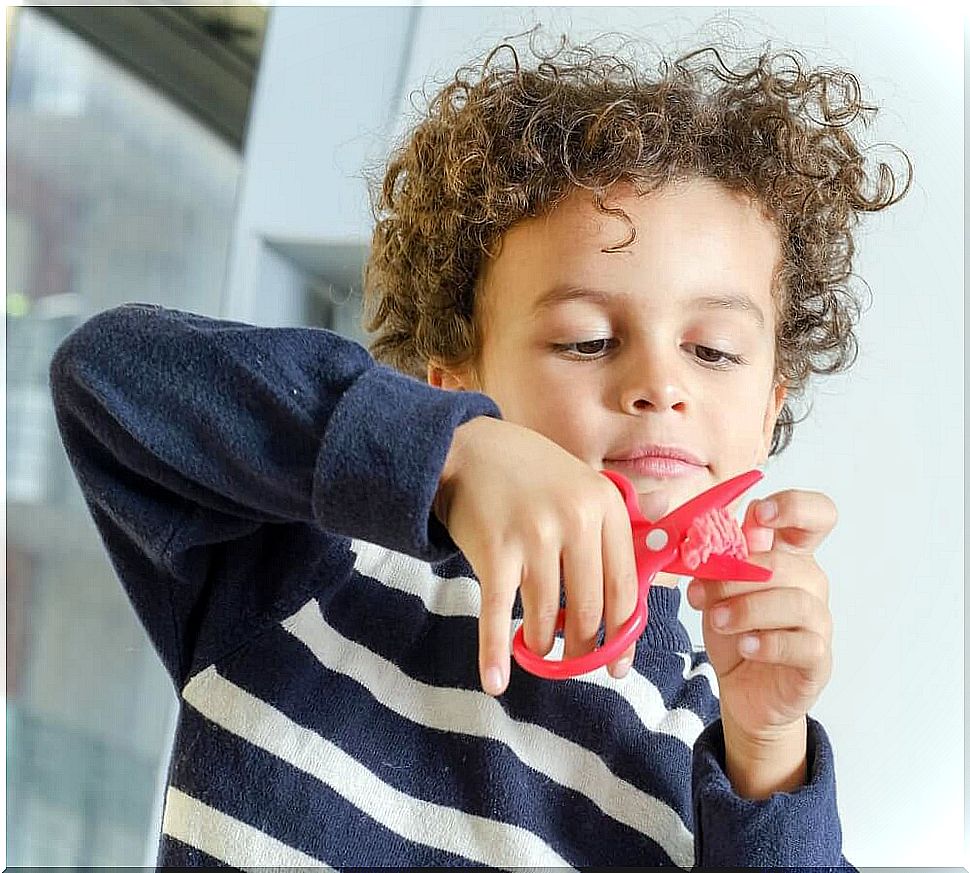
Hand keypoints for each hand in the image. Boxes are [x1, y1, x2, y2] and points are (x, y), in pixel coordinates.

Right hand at [434, 416, 639, 694]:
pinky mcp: (494, 551)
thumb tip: (654, 572)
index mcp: (606, 506)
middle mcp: (576, 520)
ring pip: (547, 618)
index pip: (625, 588)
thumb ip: (615, 528)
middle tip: (576, 662)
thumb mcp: (584, 486)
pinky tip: (495, 680)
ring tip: (538, 647)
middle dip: (583, 648)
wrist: (470, 449)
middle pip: (589, 610)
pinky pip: (498, 615)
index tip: (619, 662)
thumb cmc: (533, 475)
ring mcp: (534, 536)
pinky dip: (494, 653)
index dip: (624, 634)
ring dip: (543, 643)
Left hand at [686, 489, 836, 744]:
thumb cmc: (734, 629)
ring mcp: (818, 621)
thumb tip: (706, 544)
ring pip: (796, 602)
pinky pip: (803, 644)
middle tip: (704, 593)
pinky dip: (768, 643)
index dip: (794, 506)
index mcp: (786, 555)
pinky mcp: (818, 658)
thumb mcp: (714, 589)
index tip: (760, 513)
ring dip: (748, 609)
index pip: (815, 515)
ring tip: (718, 621)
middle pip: (787, 563)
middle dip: (738, 576)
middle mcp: (809, 583)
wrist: (743, 688)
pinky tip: (746, 646)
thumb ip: (715, 562)